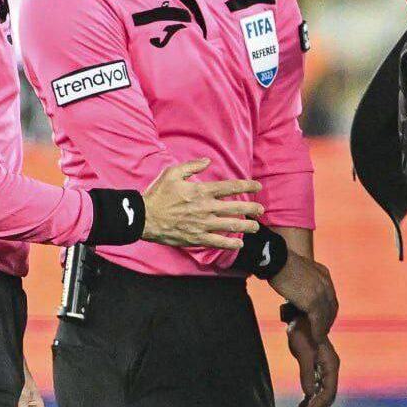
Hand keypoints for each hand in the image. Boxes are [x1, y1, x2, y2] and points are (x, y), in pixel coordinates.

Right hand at [142, 158, 263, 248]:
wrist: (145, 217)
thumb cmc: (158, 194)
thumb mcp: (172, 173)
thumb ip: (192, 165)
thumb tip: (207, 161)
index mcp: (201, 191)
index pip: (230, 187)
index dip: (246, 186)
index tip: (257, 186)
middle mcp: (206, 208)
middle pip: (235, 207)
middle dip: (251, 208)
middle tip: (261, 209)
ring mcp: (202, 224)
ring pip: (230, 226)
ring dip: (246, 226)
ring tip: (255, 227)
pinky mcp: (197, 238)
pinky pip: (218, 242)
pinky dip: (230, 244)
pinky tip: (239, 244)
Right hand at [268, 251, 337, 342]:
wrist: (277, 260)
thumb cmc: (281, 262)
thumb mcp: (300, 269)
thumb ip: (305, 279)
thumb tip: (299, 289)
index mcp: (323, 274)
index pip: (330, 296)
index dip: (328, 309)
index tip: (324, 317)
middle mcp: (326, 283)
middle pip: (332, 307)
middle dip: (328, 320)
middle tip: (323, 330)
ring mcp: (321, 293)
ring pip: (326, 316)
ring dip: (324, 328)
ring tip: (319, 338)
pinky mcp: (313, 302)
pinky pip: (318, 321)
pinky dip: (318, 332)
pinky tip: (316, 339)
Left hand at [287, 315, 339, 406]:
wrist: (299, 316)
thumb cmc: (301, 332)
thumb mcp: (302, 352)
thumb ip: (307, 373)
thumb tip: (309, 394)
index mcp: (331, 364)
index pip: (329, 392)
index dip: (318, 406)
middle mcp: (332, 367)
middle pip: (328, 395)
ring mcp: (326, 367)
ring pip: (324, 392)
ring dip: (314, 405)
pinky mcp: (319, 366)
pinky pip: (319, 386)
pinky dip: (312, 397)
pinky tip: (303, 404)